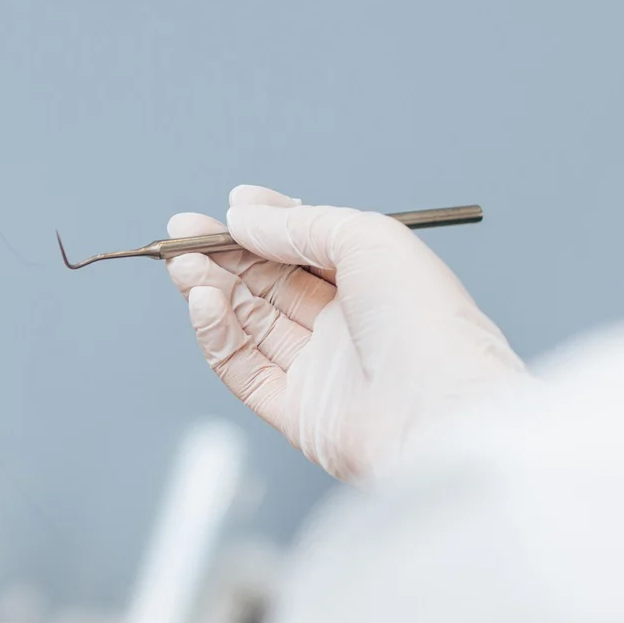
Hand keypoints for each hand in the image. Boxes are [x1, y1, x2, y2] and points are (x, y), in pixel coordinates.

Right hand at [167, 186, 525, 482]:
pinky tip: (203, 302)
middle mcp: (346, 325)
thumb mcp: (368, 238)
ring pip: (249, 323)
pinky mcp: (295, 411)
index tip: (225, 210)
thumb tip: (242, 215)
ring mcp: (319, 369)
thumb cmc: (427, 324)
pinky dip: (216, 334)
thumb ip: (299, 224)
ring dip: (211, 289)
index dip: (263, 227)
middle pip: (268, 284)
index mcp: (373, 282)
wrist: (441, 412)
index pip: (305, 248)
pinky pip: (242, 368)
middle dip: (223, 256)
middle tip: (181, 234)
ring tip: (183, 265)